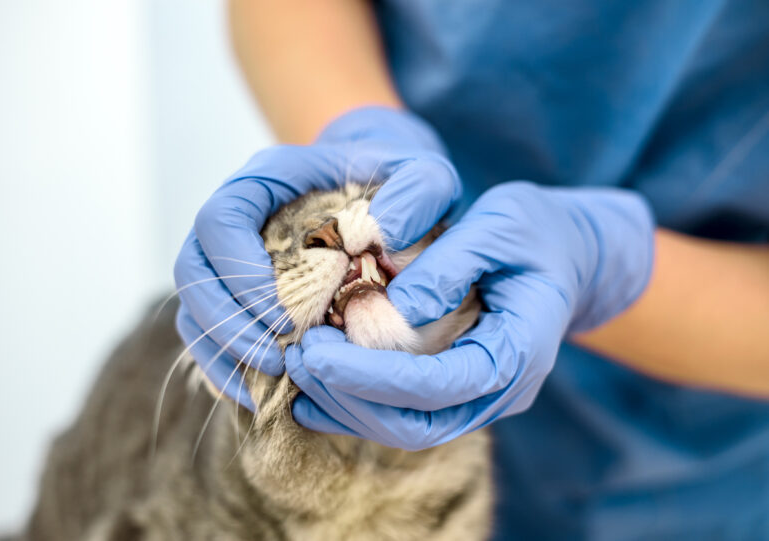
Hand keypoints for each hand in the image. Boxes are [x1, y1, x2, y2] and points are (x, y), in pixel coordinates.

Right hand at [173, 106, 460, 408]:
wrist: (384, 198)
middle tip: (277, 359)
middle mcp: (236, 217)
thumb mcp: (424, 177)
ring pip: (193, 307)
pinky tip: (266, 389)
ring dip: (226, 349)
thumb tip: (388, 237)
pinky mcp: (234, 295)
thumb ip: (420, 192)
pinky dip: (228, 366)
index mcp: (266, 179)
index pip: (220, 220)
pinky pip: (207, 335)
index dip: (240, 273)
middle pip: (193, 271)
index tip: (286, 316)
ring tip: (275, 376)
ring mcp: (227, 258)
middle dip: (229, 323)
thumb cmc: (400, 188)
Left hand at [286, 182, 653, 448]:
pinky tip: (315, 388)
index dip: (371, 375)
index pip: (437, 386)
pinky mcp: (456, 392)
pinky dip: (356, 405)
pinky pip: (404, 415)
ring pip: (405, 429)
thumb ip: (452, 262)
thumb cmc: (535, 232)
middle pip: (416, 426)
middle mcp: (500, 391)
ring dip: (346, 405)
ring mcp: (479, 398)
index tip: (317, 348)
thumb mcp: (503, 223)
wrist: (565, 255)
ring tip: (298, 364)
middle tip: (298, 355)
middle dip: (349, 397)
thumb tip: (393, 305)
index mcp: (518, 353)